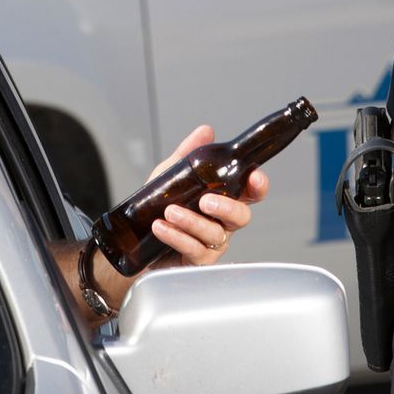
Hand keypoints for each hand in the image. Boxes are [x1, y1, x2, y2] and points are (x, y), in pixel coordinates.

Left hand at [146, 124, 268, 267]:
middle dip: (226, 208)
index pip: (250, 193)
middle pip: (241, 217)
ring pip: (214, 235)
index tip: (254, 177)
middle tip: (205, 201)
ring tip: (170, 212)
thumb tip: (205, 131)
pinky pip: (194, 251)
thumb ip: (188, 153)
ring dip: (191, 222)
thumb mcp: (170, 174)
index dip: (258, 186)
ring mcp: (212, 244)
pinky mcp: (196, 261)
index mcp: (223, 198)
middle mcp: (223, 223)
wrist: (136, 237)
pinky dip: (177, 237)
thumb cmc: (159, 206)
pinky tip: (161, 228)